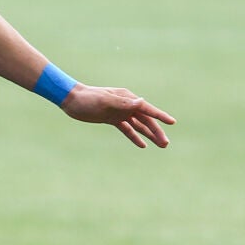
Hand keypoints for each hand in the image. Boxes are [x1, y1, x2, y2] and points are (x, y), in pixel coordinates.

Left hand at [60, 85, 175, 148]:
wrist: (71, 100)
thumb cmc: (88, 99)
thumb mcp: (105, 101)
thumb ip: (124, 103)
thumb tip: (142, 102)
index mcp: (127, 98)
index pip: (147, 108)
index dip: (160, 116)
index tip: (172, 122)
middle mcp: (126, 105)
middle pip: (146, 120)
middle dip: (156, 131)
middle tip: (166, 144)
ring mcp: (120, 112)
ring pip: (138, 125)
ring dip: (149, 135)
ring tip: (161, 145)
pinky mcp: (112, 119)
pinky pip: (127, 129)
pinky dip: (135, 136)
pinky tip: (143, 145)